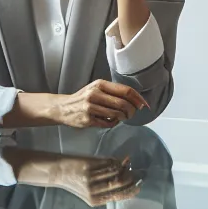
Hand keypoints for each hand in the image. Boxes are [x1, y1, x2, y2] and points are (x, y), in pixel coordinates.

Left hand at [15, 153, 140, 205]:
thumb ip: (107, 189)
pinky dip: (115, 161)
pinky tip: (117, 160)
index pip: (119, 196)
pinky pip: (108, 163)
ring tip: (126, 164)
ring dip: (123, 167)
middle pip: (119, 183)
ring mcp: (91, 178)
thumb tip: (127, 181)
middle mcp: (93, 191)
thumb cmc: (75, 182)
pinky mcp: (89, 166)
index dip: (131, 190)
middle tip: (134, 172)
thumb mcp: (90, 192)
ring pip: (115, 172)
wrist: (58, 172)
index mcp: (95, 200)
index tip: (139, 185)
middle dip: (130, 177)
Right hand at [18, 80, 149, 128]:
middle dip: (132, 111)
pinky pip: (108, 123)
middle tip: (132, 114)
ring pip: (117, 114)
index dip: (138, 99)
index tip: (144, 105)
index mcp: (100, 84)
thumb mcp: (97, 89)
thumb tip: (136, 99)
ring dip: (123, 118)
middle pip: (124, 104)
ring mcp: (91, 107)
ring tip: (120, 117)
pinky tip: (110, 120)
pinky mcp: (88, 119)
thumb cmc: (84, 98)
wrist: (63, 107)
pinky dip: (113, 123)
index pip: (126, 91)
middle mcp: (95, 94)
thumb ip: (113, 92)